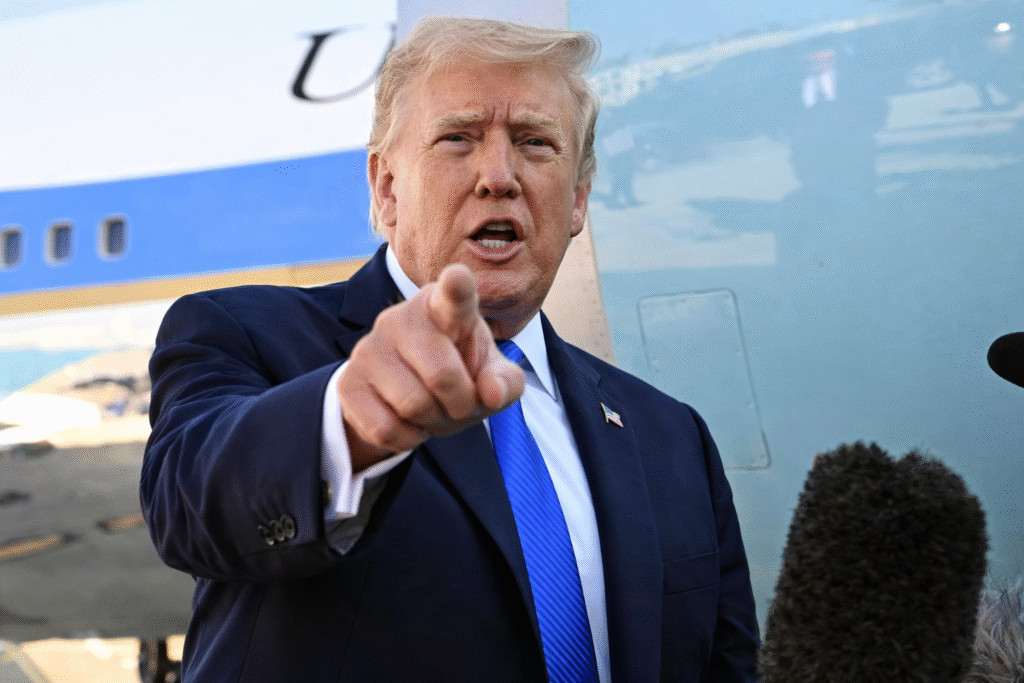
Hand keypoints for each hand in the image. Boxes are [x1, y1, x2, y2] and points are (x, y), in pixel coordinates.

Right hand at [337, 264, 525, 470]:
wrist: (403, 398)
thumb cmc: (457, 375)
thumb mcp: (489, 377)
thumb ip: (505, 382)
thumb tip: (492, 393)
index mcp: (442, 307)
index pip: (453, 295)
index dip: (457, 286)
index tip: (458, 276)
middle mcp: (400, 318)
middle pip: (442, 376)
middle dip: (460, 404)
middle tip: (459, 403)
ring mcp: (368, 348)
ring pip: (412, 404)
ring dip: (432, 421)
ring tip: (431, 409)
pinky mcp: (347, 383)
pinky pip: (384, 428)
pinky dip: (406, 438)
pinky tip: (407, 422)